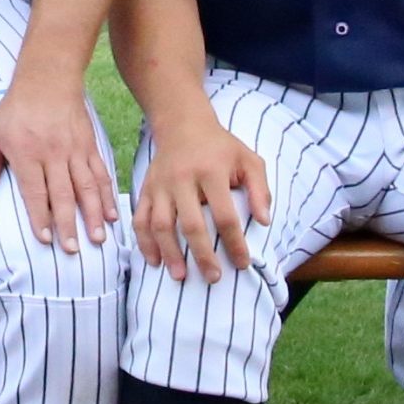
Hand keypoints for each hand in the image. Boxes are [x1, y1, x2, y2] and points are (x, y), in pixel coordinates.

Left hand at [0, 79, 118, 254]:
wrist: (47, 77)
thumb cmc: (14, 110)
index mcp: (26, 153)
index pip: (35, 192)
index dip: (41, 217)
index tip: (46, 240)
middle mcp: (53, 153)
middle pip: (63, 194)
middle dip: (69, 224)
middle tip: (72, 250)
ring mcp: (74, 149)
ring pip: (87, 186)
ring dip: (94, 214)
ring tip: (99, 238)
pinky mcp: (89, 145)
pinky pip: (100, 173)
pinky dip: (108, 195)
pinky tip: (113, 214)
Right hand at [133, 114, 269, 281]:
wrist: (183, 125)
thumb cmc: (221, 148)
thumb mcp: (249, 160)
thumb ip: (260, 190)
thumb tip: (264, 222)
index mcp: (211, 171)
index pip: (225, 215)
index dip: (234, 243)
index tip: (243, 263)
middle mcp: (182, 178)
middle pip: (190, 223)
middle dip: (202, 254)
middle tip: (213, 278)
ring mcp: (160, 185)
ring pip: (160, 224)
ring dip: (169, 253)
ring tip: (180, 276)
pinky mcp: (145, 189)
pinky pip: (139, 219)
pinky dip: (144, 242)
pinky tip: (154, 261)